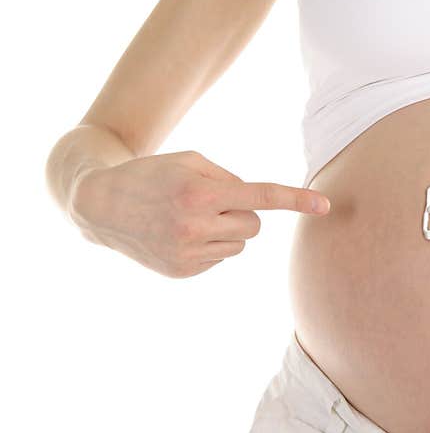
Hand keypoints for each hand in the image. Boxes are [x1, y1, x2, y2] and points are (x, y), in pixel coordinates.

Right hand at [69, 150, 330, 277]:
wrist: (101, 204)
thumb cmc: (154, 174)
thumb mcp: (190, 160)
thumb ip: (229, 179)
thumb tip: (259, 207)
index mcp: (200, 192)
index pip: (260, 197)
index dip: (295, 200)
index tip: (325, 206)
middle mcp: (195, 225)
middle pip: (254, 224)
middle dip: (241, 213)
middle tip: (210, 203)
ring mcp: (188, 253)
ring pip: (239, 244)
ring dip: (225, 230)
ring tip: (190, 218)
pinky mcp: (183, 272)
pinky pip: (220, 258)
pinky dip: (209, 246)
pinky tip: (179, 236)